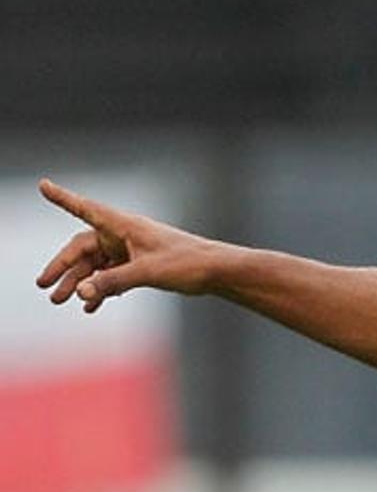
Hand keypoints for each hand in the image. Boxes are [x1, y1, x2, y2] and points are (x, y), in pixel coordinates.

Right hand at [34, 178, 221, 312]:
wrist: (218, 271)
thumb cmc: (187, 263)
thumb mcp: (147, 273)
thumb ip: (113, 282)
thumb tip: (82, 292)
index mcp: (124, 226)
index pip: (85, 209)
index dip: (63, 198)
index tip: (43, 185)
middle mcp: (124, 235)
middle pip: (84, 249)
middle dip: (63, 268)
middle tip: (44, 286)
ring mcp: (132, 250)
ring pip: (97, 265)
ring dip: (80, 282)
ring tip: (60, 301)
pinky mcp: (142, 265)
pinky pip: (113, 276)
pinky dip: (101, 289)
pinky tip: (91, 306)